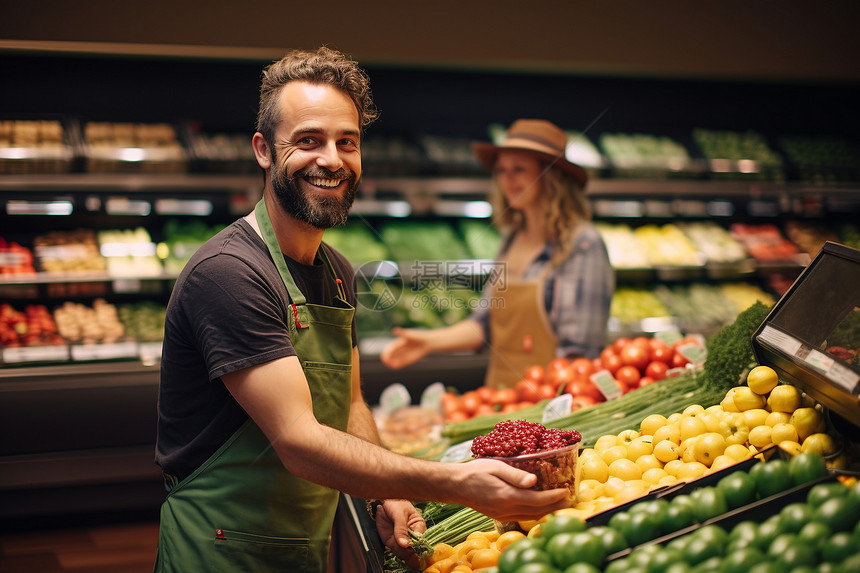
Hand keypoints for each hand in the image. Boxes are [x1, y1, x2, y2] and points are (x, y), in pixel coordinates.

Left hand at [374, 499, 425, 568]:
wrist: (383, 502)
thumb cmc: (395, 504)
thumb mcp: (398, 514)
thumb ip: (401, 529)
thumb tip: (405, 545)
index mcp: (419, 526)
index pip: (422, 540)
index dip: (417, 545)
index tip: (410, 546)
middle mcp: (413, 536)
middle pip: (415, 550)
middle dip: (409, 552)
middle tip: (402, 547)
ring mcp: (404, 541)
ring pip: (406, 553)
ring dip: (400, 551)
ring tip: (395, 541)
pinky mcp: (394, 544)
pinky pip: (396, 552)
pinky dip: (394, 550)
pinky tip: (391, 543)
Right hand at [380, 328, 431, 368]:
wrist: (427, 342)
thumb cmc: (418, 336)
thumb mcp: (409, 335)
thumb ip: (402, 334)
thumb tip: (395, 330)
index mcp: (397, 343)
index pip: (389, 349)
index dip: (386, 353)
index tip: (385, 356)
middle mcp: (399, 350)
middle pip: (389, 356)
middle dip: (387, 359)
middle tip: (386, 361)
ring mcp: (402, 355)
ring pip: (393, 361)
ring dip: (390, 364)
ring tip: (390, 365)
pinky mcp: (407, 360)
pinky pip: (399, 365)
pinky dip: (396, 366)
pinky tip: (395, 366)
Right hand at [450, 458, 571, 521]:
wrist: (455, 485)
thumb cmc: (475, 471)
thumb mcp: (496, 466)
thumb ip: (515, 475)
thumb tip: (535, 481)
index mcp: (507, 496)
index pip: (538, 500)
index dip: (555, 497)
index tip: (567, 491)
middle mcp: (506, 509)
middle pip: (537, 512)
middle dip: (556, 507)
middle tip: (571, 500)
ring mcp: (502, 515)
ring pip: (530, 516)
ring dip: (547, 511)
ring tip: (560, 504)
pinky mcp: (498, 515)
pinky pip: (522, 516)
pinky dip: (535, 512)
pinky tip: (540, 506)